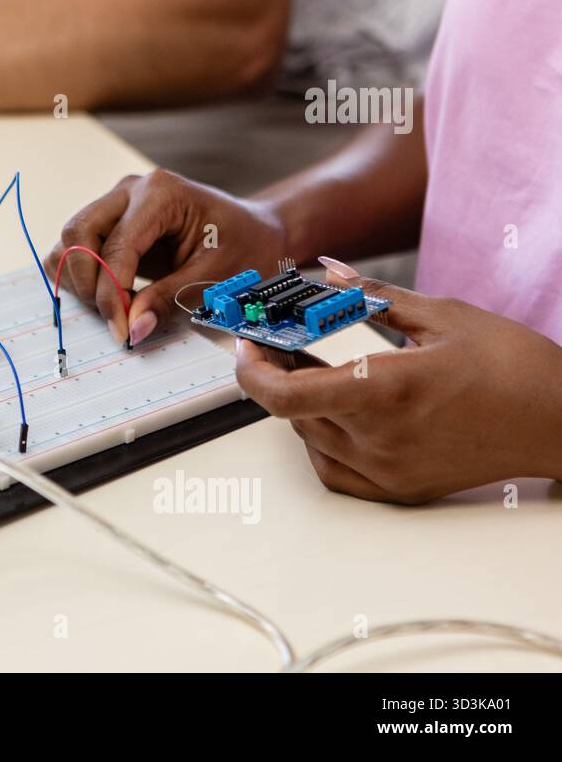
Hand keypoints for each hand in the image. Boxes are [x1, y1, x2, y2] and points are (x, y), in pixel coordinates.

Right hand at [44, 170, 287, 344]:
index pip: (116, 246)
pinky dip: (80, 274)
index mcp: (161, 194)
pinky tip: (110, 294)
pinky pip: (74, 247)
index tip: (121, 329)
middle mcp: (130, 191)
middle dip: (89, 283)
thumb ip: (169, 300)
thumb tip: (133, 327)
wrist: (252, 233)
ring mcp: (116, 203)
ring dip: (81, 279)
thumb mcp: (215, 278)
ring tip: (116, 305)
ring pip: (70, 240)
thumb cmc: (242, 246)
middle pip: (78, 233)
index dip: (111, 293)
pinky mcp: (109, 222)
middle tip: (115, 318)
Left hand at [236, 263, 561, 503]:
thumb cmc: (516, 369)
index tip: (247, 345)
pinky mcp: (397, 489)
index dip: (251, 370)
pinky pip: (332, 469)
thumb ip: (374, 296)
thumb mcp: (444, 316)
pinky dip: (319, 439)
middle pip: (292, 409)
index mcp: (388, 390)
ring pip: (307, 437)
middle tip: (284, 340)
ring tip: (318, 368)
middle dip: (278, 370)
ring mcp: (388, 470)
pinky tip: (335, 411)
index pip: (286, 395)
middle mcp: (381, 438)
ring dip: (299, 402)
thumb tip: (329, 274)